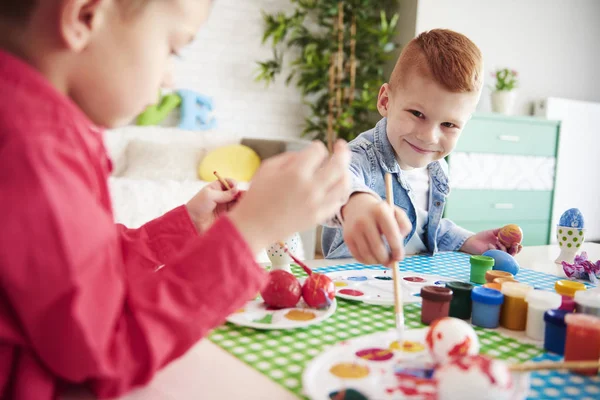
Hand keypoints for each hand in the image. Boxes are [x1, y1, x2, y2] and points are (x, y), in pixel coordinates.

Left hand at [186, 179, 239, 232]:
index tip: (235, 187)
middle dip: (241, 193)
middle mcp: (222, 195)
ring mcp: (225, 205)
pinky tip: (241, 209)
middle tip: (244, 196)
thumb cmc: (198, 206)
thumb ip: (224, 193)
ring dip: (242, 201)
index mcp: (216, 187)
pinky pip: (236, 210)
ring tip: (242, 203)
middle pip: (236, 192)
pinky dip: (240, 209)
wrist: (192, 222)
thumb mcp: (210, 196)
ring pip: (238, 201)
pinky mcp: (227, 215)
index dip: (234, 184)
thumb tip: (237, 190)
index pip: (229, 182)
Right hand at [229, 140, 351, 252]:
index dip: (317, 147)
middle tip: (341, 145)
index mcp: (296, 173)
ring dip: (345, 171)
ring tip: (342, 167)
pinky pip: (338, 202)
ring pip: (344, 183)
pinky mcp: (319, 217)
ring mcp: (317, 204)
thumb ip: (289, 157)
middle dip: (342, 150)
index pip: (318, 151)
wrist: (254, 227)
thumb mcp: (267, 168)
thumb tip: (307, 155)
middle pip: (339, 164)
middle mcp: (311, 187)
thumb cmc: (257, 196)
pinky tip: (335, 187)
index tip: (313, 149)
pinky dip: (339, 191)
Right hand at [342, 193, 411, 264]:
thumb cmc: (381, 213)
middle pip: (378, 248)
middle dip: (387, 260)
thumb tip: (399, 246)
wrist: (358, 206)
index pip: (391, 235)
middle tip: (391, 262)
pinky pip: (358, 257)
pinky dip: (367, 261)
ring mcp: (354, 229)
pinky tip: (373, 257)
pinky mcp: (347, 238)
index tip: (399, 258)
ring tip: (382, 259)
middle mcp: (364, 220)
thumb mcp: (396, 212)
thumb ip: (404, 226)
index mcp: (380, 211)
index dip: (397, 249)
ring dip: (377, 262)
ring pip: (367, 255)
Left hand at [460, 228, 522, 255]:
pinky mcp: (490, 258)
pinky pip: (496, 255)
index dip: (517, 247)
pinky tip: (490, 245)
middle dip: (515, 250)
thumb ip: (500, 231)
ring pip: (504, 255)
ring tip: (497, 241)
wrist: (471, 241)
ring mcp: (495, 256)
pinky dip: (494, 249)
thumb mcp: (492, 232)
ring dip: (503, 248)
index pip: (512, 248)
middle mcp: (500, 252)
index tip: (520, 243)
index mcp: (502, 246)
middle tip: (516, 245)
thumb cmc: (481, 237)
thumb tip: (509, 227)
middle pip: (511, 254)